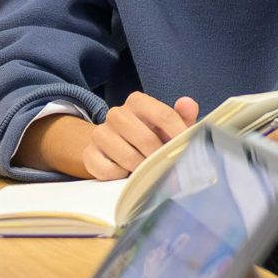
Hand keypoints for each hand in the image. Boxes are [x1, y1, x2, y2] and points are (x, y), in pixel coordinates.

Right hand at [28, 93, 200, 180]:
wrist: (116, 145)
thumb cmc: (151, 133)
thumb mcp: (168, 124)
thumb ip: (182, 114)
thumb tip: (188, 103)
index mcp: (138, 101)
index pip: (164, 115)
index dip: (178, 134)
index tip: (186, 148)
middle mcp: (116, 113)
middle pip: (146, 139)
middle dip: (158, 156)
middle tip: (164, 163)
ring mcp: (100, 133)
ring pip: (128, 158)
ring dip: (141, 168)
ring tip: (145, 167)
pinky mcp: (89, 153)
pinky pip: (108, 171)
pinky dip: (121, 175)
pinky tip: (124, 170)